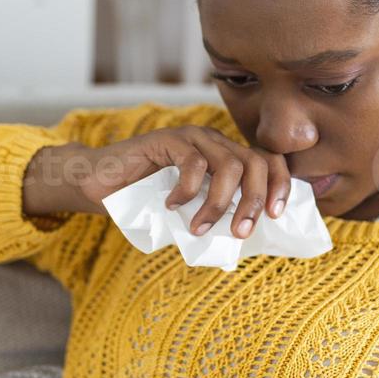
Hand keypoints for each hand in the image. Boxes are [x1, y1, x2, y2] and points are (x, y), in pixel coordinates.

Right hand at [77, 125, 290, 238]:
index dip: (280, 185)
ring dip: (218, 204)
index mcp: (225, 155)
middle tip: (239, 232)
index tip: (275, 215)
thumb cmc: (144, 200)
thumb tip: (245, 240)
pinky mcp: (168, 139)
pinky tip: (172, 205)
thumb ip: (215, 214)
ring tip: (199, 227)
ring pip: (229, 165)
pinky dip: (188, 190)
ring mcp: (192, 137)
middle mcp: (214, 141)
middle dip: (252, 201)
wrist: (99, 184)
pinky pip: (194, 163)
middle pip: (255, 164)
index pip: (268, 161)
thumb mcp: (189, 210)